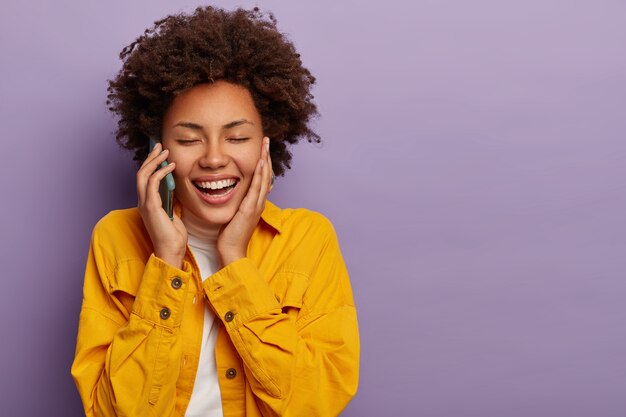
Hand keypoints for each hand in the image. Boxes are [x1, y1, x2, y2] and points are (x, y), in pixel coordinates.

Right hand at [137, 142, 187, 268]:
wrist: (171, 250)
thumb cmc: (173, 236)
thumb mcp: (173, 213)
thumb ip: (171, 201)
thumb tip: (175, 189)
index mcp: (147, 203)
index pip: (145, 178)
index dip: (150, 164)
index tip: (160, 154)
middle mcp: (142, 201)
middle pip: (141, 173)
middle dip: (150, 157)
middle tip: (160, 146)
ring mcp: (144, 203)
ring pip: (143, 175)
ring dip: (154, 161)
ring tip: (165, 152)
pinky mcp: (151, 206)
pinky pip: (152, 183)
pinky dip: (160, 172)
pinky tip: (170, 166)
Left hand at [217, 137, 271, 265]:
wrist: (231, 251)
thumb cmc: (230, 235)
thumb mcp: (235, 215)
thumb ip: (237, 203)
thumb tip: (236, 194)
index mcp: (255, 203)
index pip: (262, 178)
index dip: (263, 162)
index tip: (261, 148)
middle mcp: (258, 202)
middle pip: (266, 174)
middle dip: (266, 156)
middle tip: (266, 140)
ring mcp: (256, 205)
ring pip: (264, 178)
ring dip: (265, 160)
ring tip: (265, 145)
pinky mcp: (250, 209)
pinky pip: (257, 188)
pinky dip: (260, 174)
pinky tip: (260, 163)